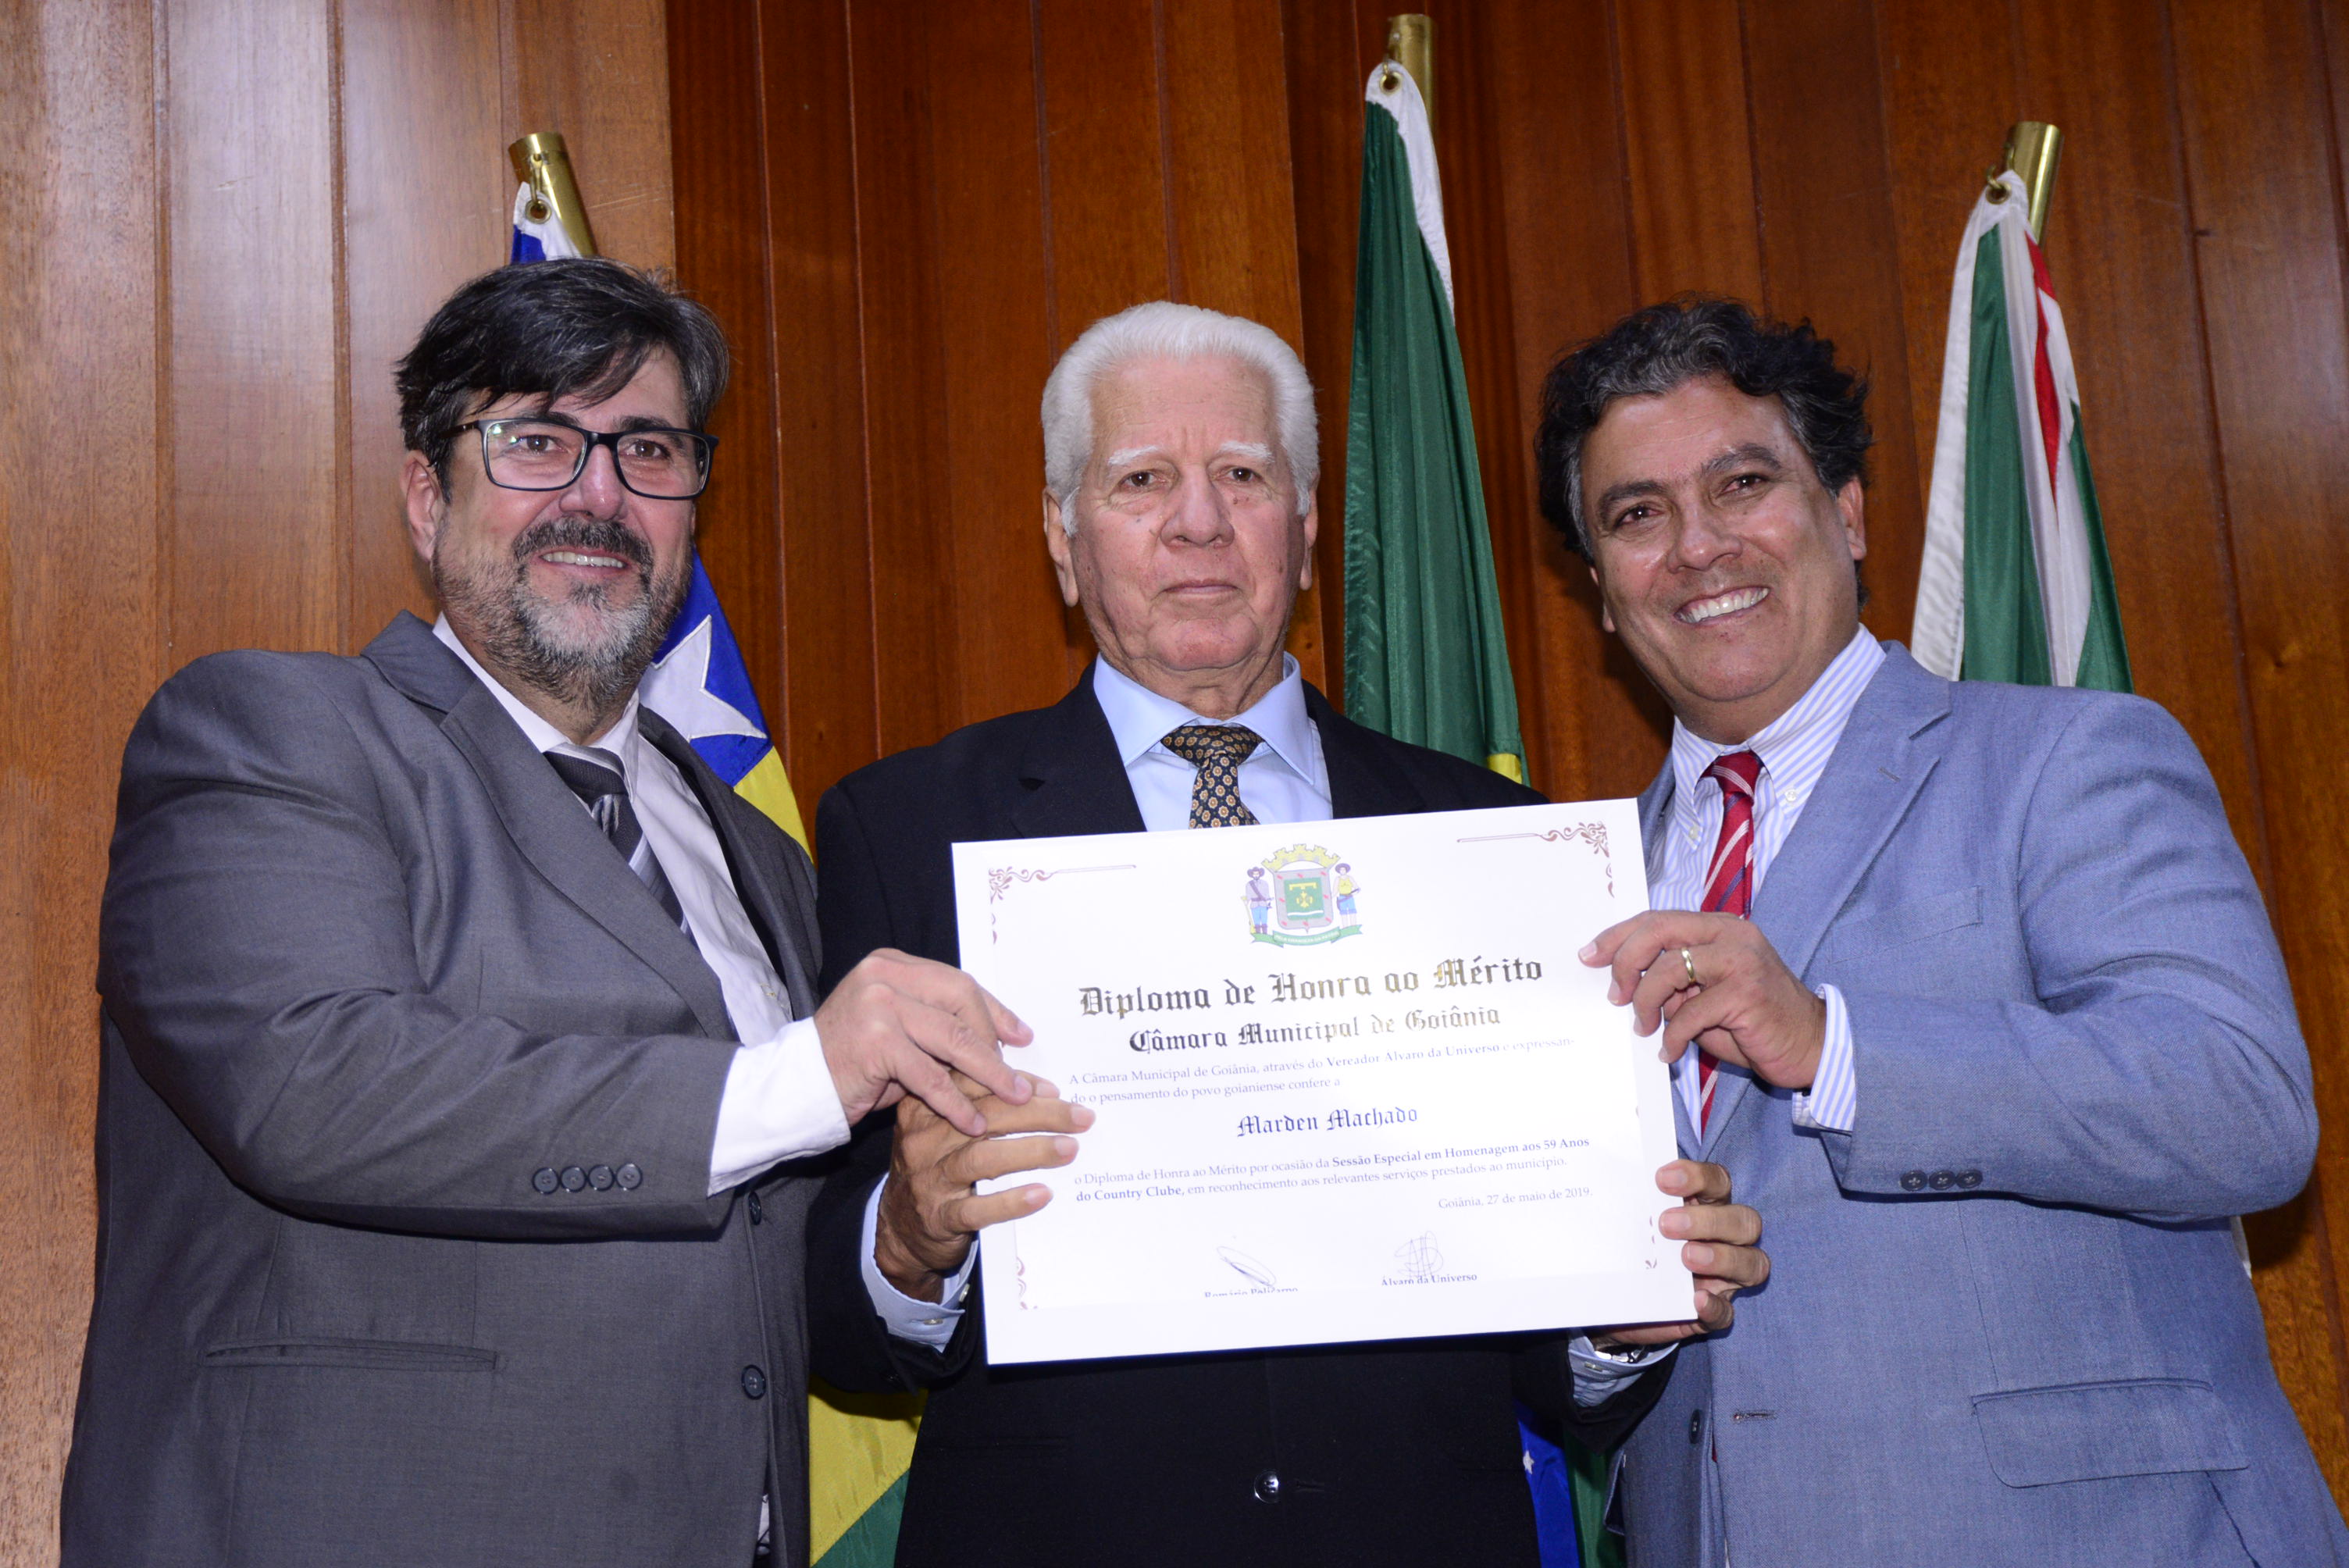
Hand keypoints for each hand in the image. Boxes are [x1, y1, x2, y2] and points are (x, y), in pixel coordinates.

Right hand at [816, 948, 1034, 1134]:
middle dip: (994, 1041)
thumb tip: (1002, 1038)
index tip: (1022, 1036)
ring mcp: (878, 1004)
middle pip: (961, 1000)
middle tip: (1018, 1074)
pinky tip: (974, 1120)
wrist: (798, 1087)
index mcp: (892, 964)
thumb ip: (939, 1026)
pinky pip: (931, 1076)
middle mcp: (884, 975)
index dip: (994, 1011)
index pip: (957, 982)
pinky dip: (957, 1101)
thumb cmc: (852, 1062)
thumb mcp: (899, 1032)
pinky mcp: (876, 1042)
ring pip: (953, 1038)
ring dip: (989, 1072)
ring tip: (1014, 1097)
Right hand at [875, 1070, 1093, 1302]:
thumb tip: (1042, 1090)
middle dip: (1039, 1113)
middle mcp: (924, 1139)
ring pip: (983, 1158)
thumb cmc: (936, 1167)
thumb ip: (980, 1101)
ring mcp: (930, 1179)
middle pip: (987, 1116)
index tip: (1053, 1090)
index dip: (1017, 1083)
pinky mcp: (939, 1217)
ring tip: (1069, 1149)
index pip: (975, 1084)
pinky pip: (977, 1209)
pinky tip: (1042, 1194)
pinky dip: (1011, 1201)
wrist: (901, 1228)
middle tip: (1080, 1117)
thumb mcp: (945, 1126)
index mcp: (926, 1106)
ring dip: (1032, 1151)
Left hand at [1582, 911, 1825, 1088]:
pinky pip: (1688, 1014)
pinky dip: (1671, 1037)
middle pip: (1658, 931)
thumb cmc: (1754, 1021)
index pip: (1657, 919)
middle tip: (1615, 995)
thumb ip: (1673, 981)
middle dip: (1625, 962)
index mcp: (1719, 927)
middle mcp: (1731, 935)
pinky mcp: (1746, 994)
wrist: (1811, 1045)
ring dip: (1646, 1004)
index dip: (1618, 936)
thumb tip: (1625, 984)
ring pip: (1668, 970)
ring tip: (1645, 1028)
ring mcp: (1741, 961)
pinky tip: (1670, 1051)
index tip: (1589, 956)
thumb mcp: (1706, 993)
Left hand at [1590, 1159, 1768, 1347]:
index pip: (1718, 1183)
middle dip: (1710, 1220)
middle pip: (1745, 1221)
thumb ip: (1635, 1204)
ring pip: (1752, 1264)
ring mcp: (1724, 1279)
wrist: (1612, 1296)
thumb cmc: (1629, 1249)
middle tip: (1667, 1225)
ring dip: (1721, 1257)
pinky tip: (1696, 1300)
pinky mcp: (1711, 1314)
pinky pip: (1727, 1313)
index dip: (1698, 1177)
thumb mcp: (1631, 1223)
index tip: (1661, 1179)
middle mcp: (1724, 1240)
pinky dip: (1715, 1306)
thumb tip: (1611, 1181)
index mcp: (1706, 1207)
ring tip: (1686, 1257)